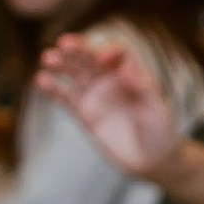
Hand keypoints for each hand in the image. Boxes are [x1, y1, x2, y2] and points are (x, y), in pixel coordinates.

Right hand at [33, 34, 184, 176]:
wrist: (150, 159)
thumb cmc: (161, 131)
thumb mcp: (158, 110)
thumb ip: (144, 88)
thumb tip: (126, 70)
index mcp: (133, 75)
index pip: (118, 53)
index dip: (108, 50)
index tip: (101, 58)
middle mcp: (111, 80)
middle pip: (91, 57)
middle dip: (78, 49)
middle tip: (64, 44)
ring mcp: (95, 94)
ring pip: (74, 72)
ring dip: (61, 63)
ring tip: (48, 58)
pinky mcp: (82, 111)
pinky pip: (64, 96)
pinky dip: (52, 87)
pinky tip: (42, 79)